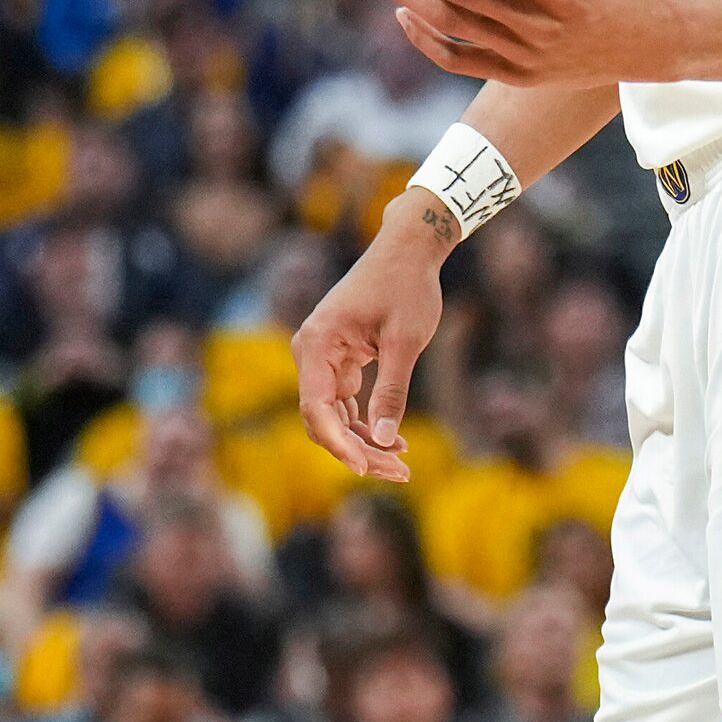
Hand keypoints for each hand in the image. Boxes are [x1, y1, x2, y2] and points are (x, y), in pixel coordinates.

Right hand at [292, 199, 448, 480]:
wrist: (410, 248)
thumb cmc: (407, 286)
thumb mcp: (405, 341)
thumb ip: (391, 389)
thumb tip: (383, 438)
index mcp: (318, 343)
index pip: (317, 409)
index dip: (339, 444)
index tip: (367, 468)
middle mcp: (311, 352)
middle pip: (324, 418)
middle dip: (358, 449)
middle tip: (400, 472)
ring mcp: (323, 356)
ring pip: (335, 415)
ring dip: (364, 441)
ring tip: (402, 464)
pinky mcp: (338, 358)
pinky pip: (345, 401)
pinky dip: (366, 421)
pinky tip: (394, 441)